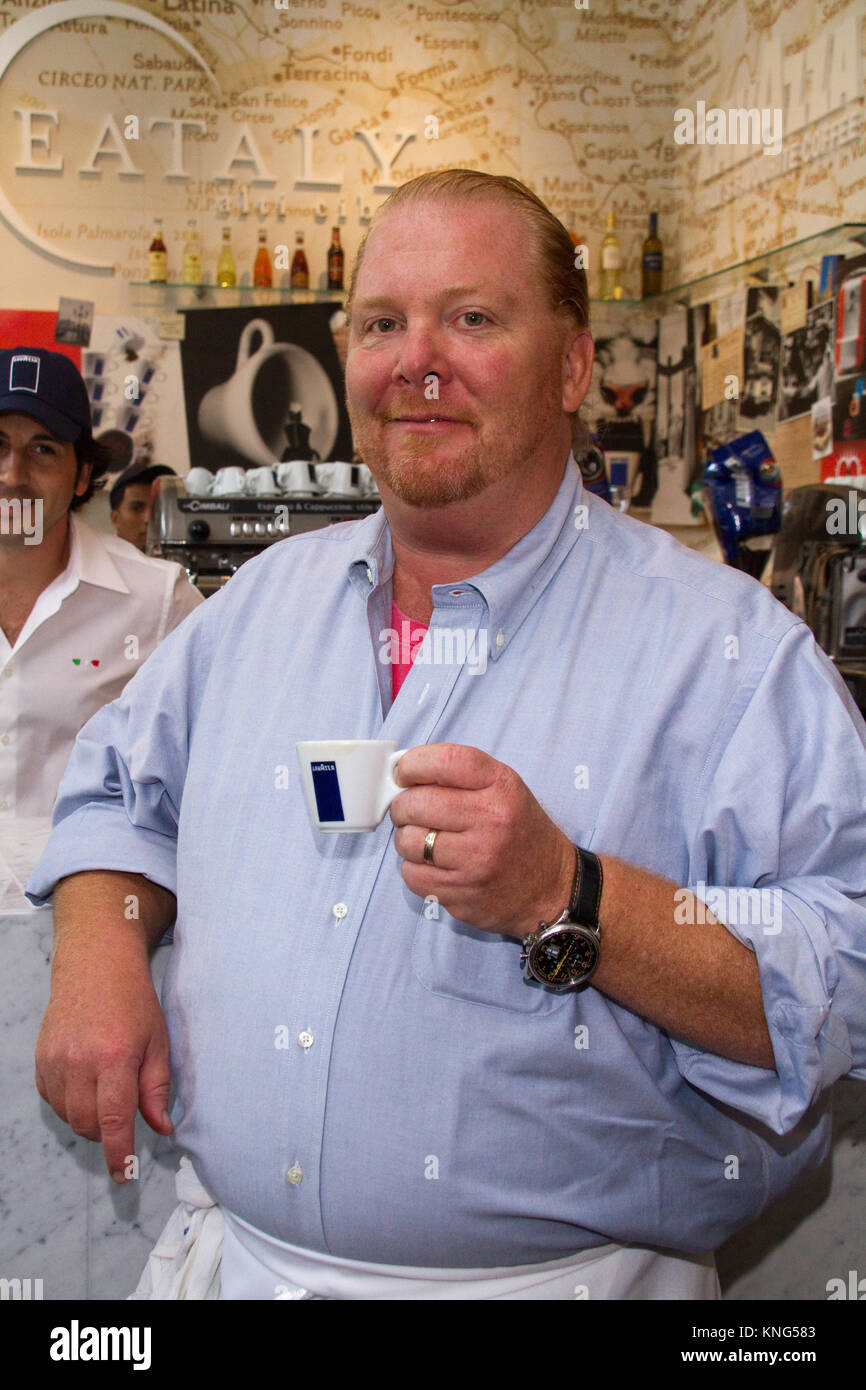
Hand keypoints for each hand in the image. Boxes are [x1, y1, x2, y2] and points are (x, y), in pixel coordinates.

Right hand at [35, 949, 172, 1183]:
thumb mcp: (157, 1042)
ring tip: (107, 1089)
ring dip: (89, 1118)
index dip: (118, 1155)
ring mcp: (55, 1061)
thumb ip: (157, 1089)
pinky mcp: (41, 1060)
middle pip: (88, 1125)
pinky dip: (71, 1104)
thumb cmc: (133, 1002)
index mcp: (114, 1057)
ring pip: (69, 1116)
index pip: (114, 1121)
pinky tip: (87, 1081)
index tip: (124, 1176)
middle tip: (125, 1112)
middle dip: (108, 1133)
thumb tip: (162, 1129)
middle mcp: (79, 1062)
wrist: (95, 965)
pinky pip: (53, 1101)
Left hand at [390, 743, 574, 938]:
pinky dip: (414, 869)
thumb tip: (403, 773)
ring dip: (407, 839)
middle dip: (402, 806)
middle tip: (409, 810)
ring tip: (425, 840)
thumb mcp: (506, 790)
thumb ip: (461, 776)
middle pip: (416, 803)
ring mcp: (475, 861)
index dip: (413, 764)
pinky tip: (434, 865)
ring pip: (407, 841)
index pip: (444, 761)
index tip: (403, 772)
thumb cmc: (520, 833)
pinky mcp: (460, 893)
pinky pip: (411, 875)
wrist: (551, 888)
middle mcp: (491, 821)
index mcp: (502, 788)